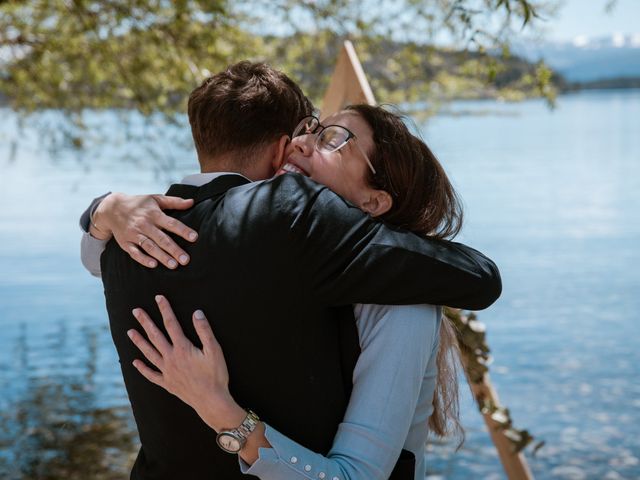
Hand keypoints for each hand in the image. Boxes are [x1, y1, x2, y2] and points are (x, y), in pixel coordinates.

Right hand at [92, 193, 197, 268]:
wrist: (112, 208)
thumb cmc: (139, 204)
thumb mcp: (156, 199)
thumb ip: (174, 202)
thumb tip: (192, 202)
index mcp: (153, 214)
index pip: (171, 223)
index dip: (183, 230)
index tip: (194, 238)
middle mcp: (144, 224)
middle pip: (161, 238)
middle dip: (174, 250)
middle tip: (186, 260)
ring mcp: (134, 234)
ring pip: (149, 247)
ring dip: (161, 257)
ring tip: (173, 265)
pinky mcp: (125, 242)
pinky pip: (134, 252)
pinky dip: (143, 259)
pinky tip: (153, 265)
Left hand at [128, 295, 244, 431]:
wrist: (211, 401)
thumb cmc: (216, 375)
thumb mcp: (215, 350)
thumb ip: (204, 331)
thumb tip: (197, 313)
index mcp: (183, 348)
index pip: (171, 324)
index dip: (165, 309)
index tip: (158, 298)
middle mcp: (171, 358)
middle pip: (155, 336)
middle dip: (145, 322)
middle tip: (135, 310)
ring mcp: (167, 372)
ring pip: (149, 353)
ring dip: (139, 342)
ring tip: (130, 332)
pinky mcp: (167, 383)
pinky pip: (151, 375)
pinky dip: (142, 368)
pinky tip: (135, 362)